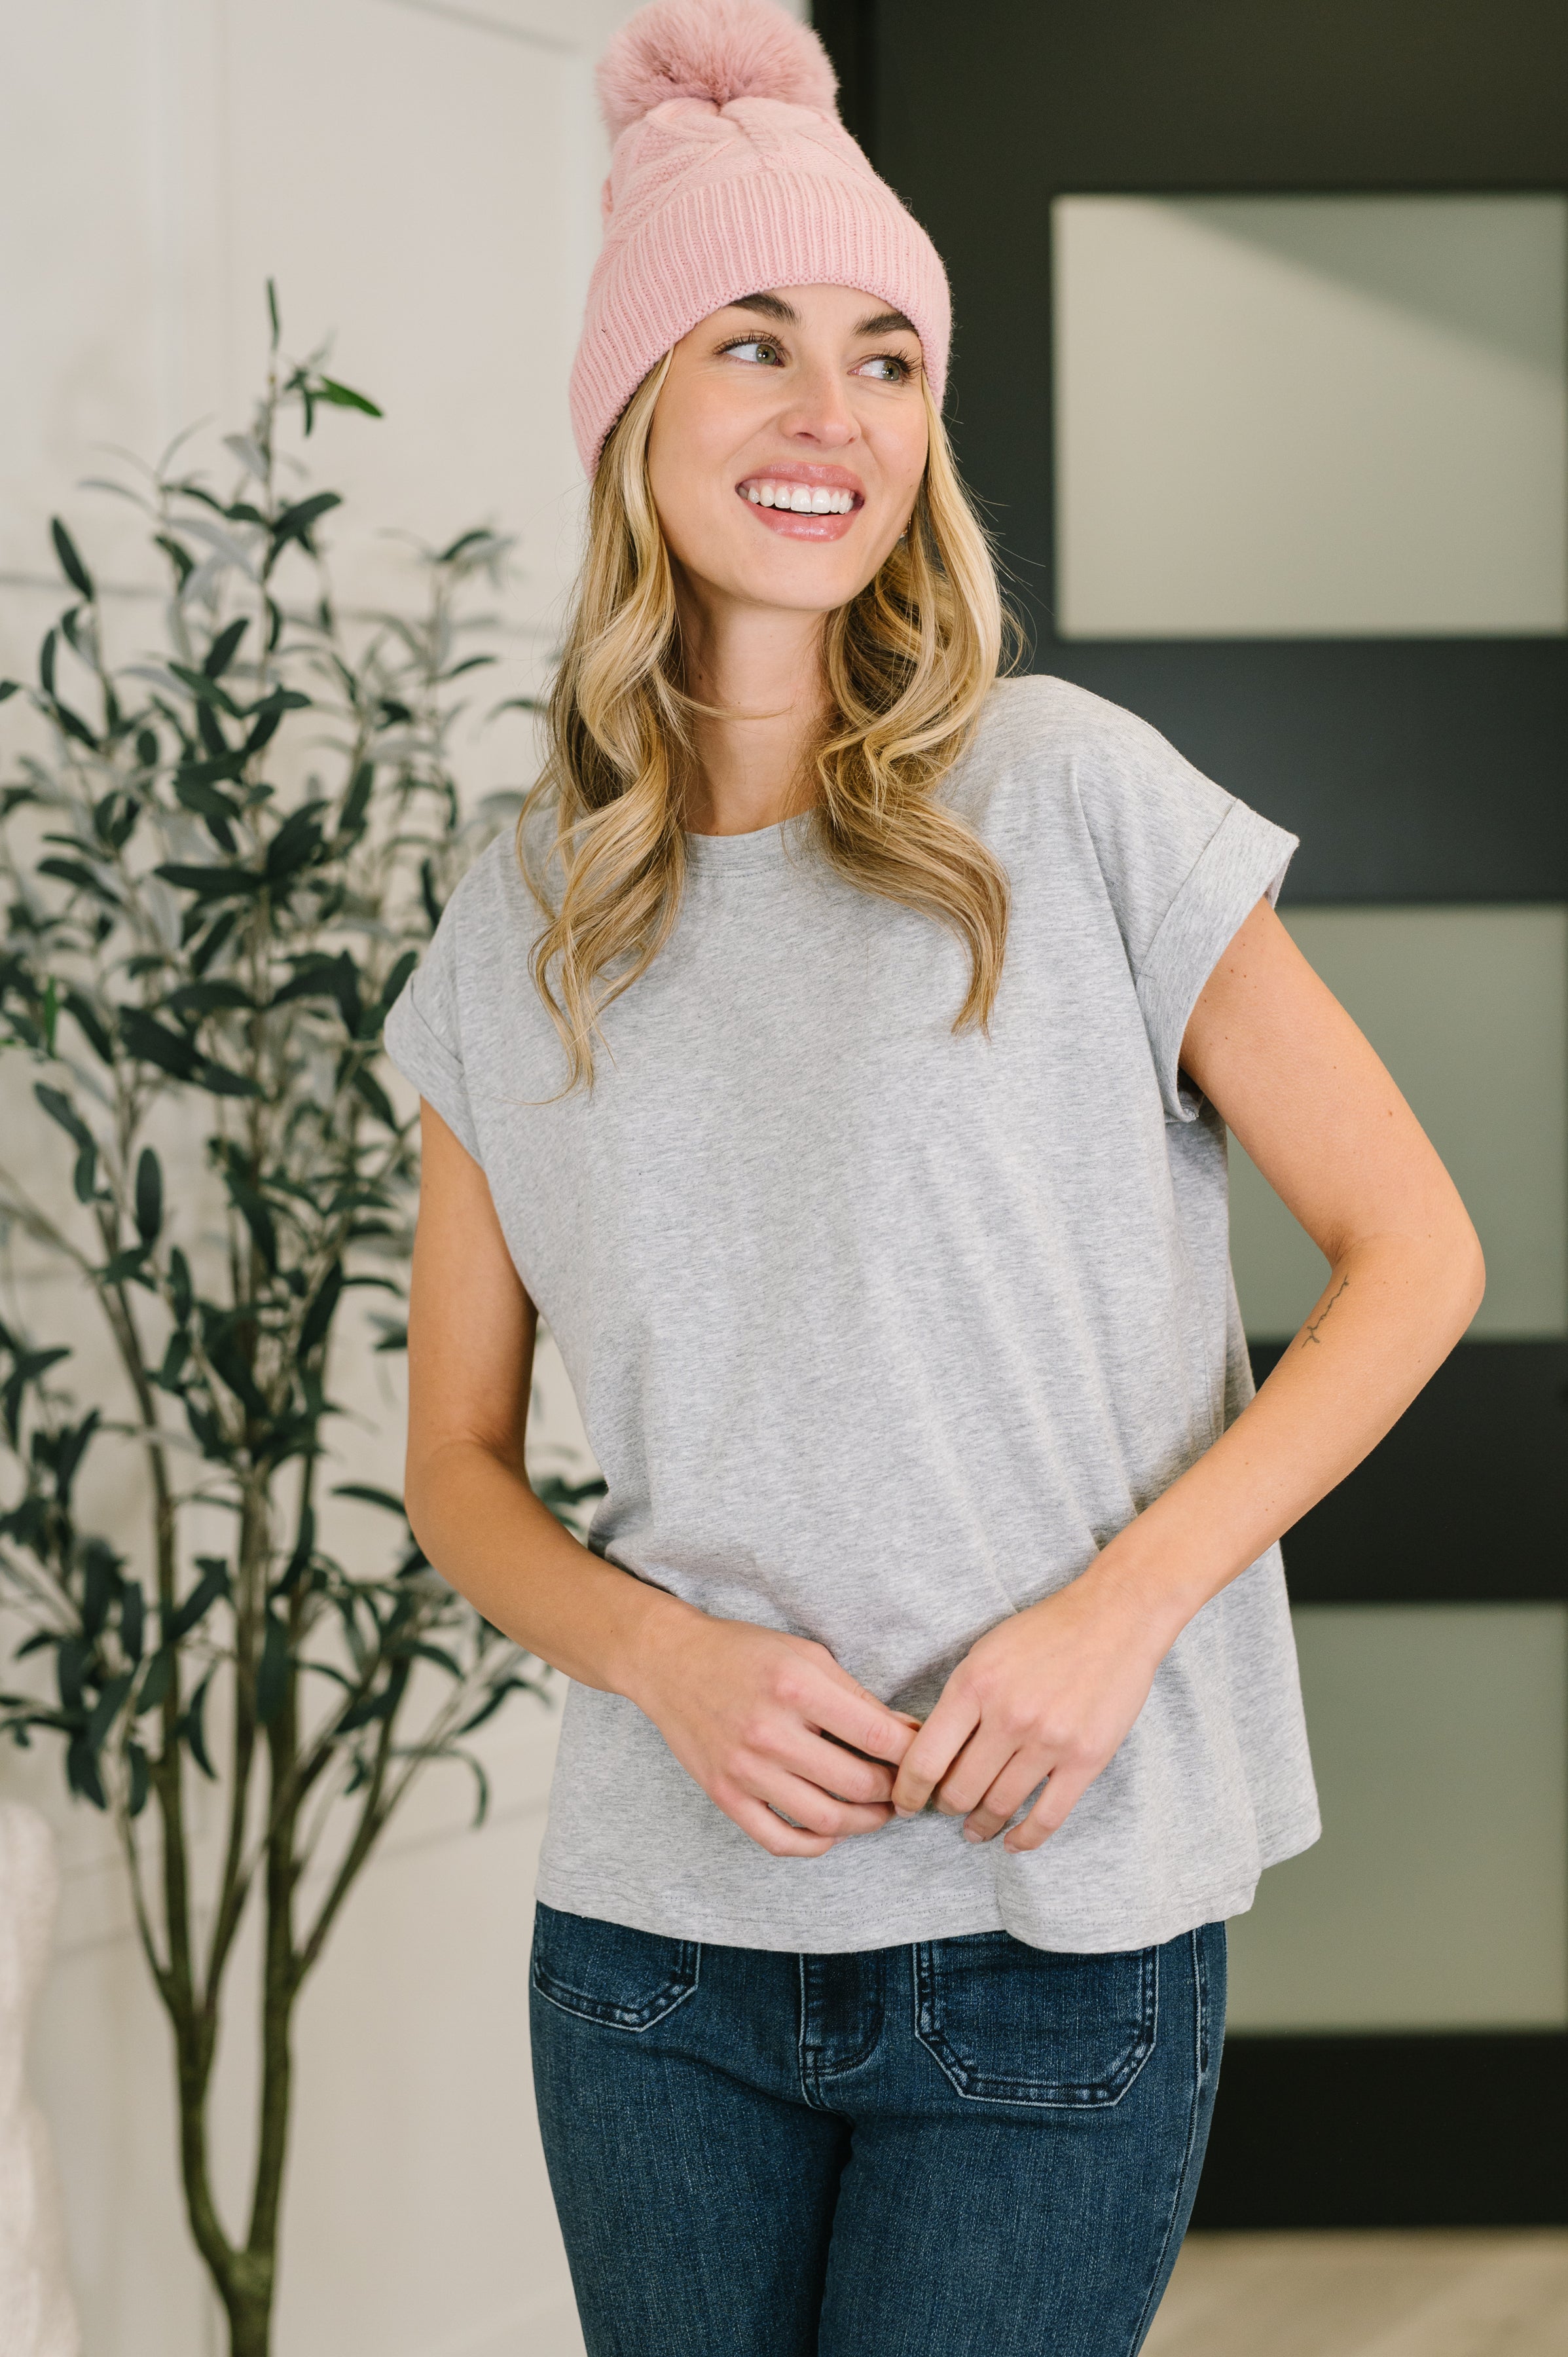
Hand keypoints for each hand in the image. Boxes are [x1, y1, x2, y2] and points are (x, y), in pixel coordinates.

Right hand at [626, 1603, 919, 1858]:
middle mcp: (770, 1732)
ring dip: (865, 1822)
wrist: (670, 1663)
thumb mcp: (807, 1655)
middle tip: (905, 1788)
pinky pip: (779, 1839)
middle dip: (894, 1791)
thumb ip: (857, 1696)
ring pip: (825, 1818)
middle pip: (857, 1783)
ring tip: (878, 1811)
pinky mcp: (724, 1795)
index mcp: (796, 1687)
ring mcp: (744, 1769)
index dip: (914, 1753)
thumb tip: (909, 1733)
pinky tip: (832, 1831)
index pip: (877, 1736)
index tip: (927, 1757)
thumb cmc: (745, 1653)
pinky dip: (815, 1844)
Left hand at [889, 1571, 1165, 1851]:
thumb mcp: (986, 1652)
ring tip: (975, 1829)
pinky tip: (1013, 1842)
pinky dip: (1025, 1838)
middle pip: (959, 1790)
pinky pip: (1048, 1817)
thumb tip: (932, 1751)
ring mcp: (1049, 1740)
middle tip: (944, 1810)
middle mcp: (1008, 1716)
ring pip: (999, 1806)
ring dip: (981, 1825)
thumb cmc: (1045, 1632)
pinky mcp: (1086, 1759)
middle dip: (945, 1807)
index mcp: (973, 1684)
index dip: (908, 1791)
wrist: (1115, 1617)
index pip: (925, 1758)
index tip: (905, 1802)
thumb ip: (959, 1700)